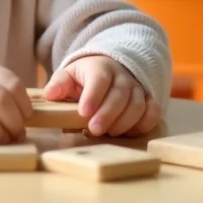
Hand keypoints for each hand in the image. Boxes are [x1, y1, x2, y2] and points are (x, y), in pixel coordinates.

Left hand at [43, 55, 160, 136]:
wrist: (110, 69)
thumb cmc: (85, 77)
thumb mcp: (69, 75)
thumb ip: (59, 84)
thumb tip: (50, 94)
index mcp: (100, 68)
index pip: (99, 80)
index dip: (93, 96)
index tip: (83, 112)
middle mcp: (122, 76)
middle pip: (120, 95)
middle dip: (108, 114)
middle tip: (94, 130)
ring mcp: (137, 88)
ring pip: (137, 104)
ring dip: (124, 122)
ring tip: (108, 134)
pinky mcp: (148, 100)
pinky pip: (152, 112)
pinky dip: (143, 124)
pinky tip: (129, 133)